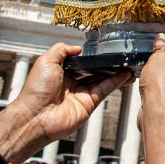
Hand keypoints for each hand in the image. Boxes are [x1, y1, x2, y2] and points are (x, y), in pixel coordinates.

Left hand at [10, 43, 133, 141]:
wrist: (35, 116)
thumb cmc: (35, 90)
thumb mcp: (46, 61)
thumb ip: (61, 50)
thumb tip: (78, 48)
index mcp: (62, 73)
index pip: (82, 62)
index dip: (93, 56)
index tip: (105, 49)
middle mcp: (73, 83)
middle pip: (95, 70)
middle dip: (108, 64)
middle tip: (121, 56)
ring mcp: (82, 94)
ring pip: (103, 79)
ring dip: (116, 72)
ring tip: (128, 64)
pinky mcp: (89, 103)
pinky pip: (105, 89)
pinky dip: (116, 82)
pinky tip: (125, 74)